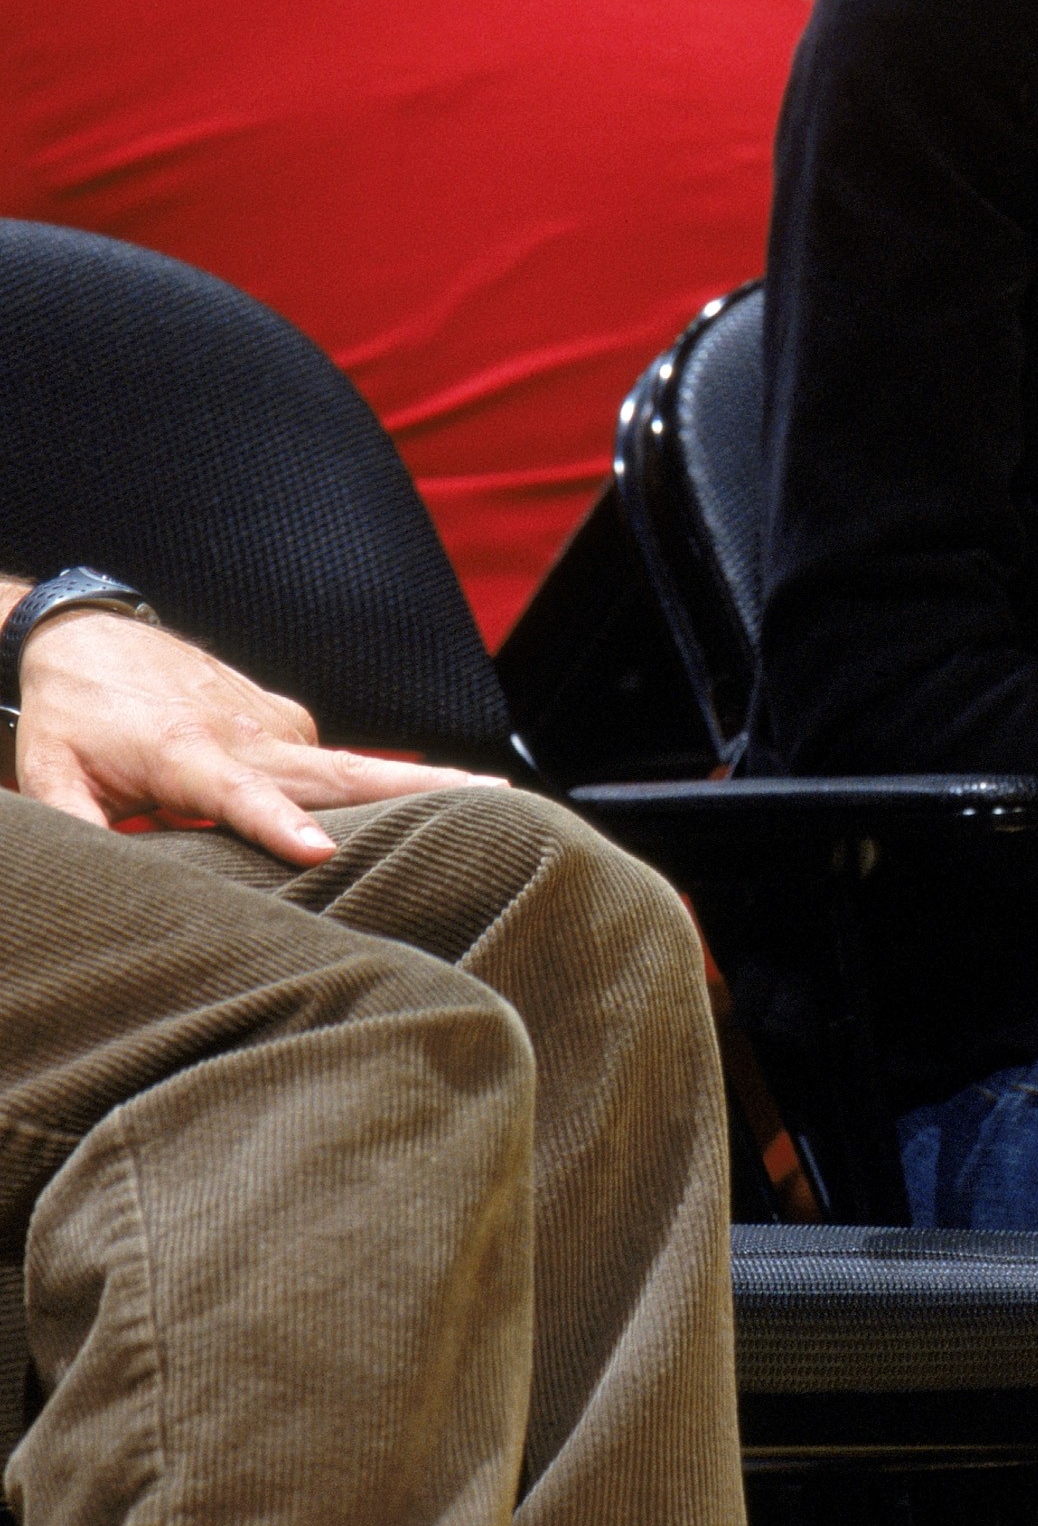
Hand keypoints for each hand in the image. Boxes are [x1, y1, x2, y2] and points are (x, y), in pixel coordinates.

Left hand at [5, 598, 500, 860]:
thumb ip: (81, 834)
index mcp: (185, 753)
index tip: (319, 853)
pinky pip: (331, 764)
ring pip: (352, 770)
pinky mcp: (286, 719)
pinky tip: (407, 805)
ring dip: (419, 790)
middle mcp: (245, 734)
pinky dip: (366, 790)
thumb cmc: (71, 715)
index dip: (278, 825)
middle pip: (343, 770)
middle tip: (496, 799)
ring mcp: (274, 723)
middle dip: (418, 787)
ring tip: (498, 803)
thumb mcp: (52, 778)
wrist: (86, 632)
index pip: (240, 795)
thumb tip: (114, 893)